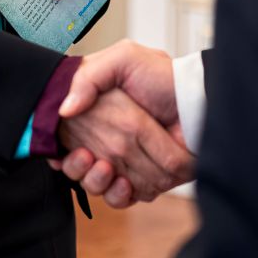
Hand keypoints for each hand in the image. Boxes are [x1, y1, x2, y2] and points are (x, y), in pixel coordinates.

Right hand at [56, 87, 191, 206]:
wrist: (195, 99)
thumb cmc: (161, 76)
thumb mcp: (123, 59)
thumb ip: (89, 78)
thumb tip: (65, 109)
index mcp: (98, 115)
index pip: (66, 143)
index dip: (62, 151)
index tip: (65, 150)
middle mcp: (107, 141)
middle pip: (81, 167)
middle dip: (83, 166)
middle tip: (90, 155)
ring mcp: (123, 163)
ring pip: (97, 186)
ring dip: (98, 182)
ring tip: (105, 167)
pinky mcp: (141, 180)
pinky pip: (122, 198)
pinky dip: (120, 195)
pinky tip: (123, 183)